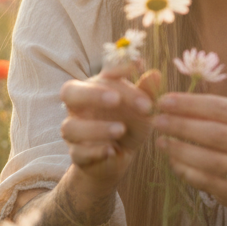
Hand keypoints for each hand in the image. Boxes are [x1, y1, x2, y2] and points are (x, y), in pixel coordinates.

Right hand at [60, 63, 159, 185]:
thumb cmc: (129, 126)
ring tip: (121, 129)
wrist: (119, 159)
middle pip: (70, 92)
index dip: (116, 69)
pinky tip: (111, 150)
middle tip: (116, 99)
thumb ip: (147, 94)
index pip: (99, 74)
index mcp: (94, 89)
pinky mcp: (77, 154)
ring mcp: (74, 132)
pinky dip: (95, 151)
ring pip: (71, 127)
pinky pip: (78, 153)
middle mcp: (79, 108)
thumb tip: (156, 75)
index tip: (138, 66)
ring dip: (96, 128)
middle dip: (92, 94)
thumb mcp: (142, 111)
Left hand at [152, 91, 226, 219]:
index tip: (164, 101)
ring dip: (181, 150)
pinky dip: (186, 170)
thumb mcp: (226, 123)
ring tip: (160, 142)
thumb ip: (202, 112)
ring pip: (211, 160)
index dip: (190, 104)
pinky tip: (171, 161)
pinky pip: (207, 181)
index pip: (220, 107)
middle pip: (216, 133)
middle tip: (158, 121)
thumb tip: (167, 102)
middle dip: (183, 126)